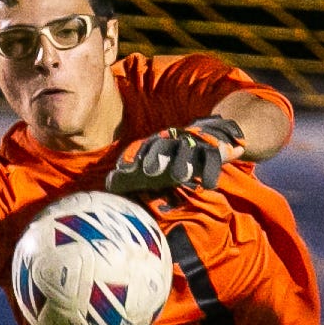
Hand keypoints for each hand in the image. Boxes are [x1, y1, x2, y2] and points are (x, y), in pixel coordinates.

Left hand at [105, 116, 243, 197]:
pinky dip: (210, 171)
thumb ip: (128, 177)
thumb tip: (110, 183)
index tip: (123, 170)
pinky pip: (211, 160)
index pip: (140, 148)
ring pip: (186, 150)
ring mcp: (193, 145)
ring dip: (182, 162)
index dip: (132, 157)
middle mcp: (172, 141)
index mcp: (155, 144)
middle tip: (150, 172)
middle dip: (156, 156)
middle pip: (162, 146)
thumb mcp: (148, 169)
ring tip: (180, 176)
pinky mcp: (213, 152)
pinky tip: (208, 185)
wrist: (208, 139)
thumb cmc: (169, 159)